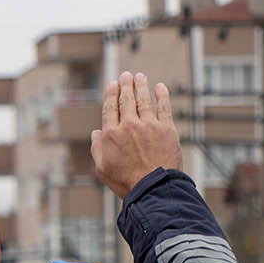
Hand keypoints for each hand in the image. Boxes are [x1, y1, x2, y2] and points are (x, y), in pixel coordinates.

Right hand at [91, 71, 181, 198]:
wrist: (152, 187)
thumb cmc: (125, 181)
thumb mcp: (102, 168)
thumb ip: (97, 148)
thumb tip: (97, 133)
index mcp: (111, 134)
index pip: (110, 108)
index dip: (111, 94)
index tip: (113, 84)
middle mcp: (129, 126)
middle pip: (126, 100)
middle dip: (126, 85)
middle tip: (127, 75)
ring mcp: (149, 125)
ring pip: (144, 100)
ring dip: (141, 85)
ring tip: (140, 76)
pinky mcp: (166, 128)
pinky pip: (164, 107)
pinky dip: (162, 95)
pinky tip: (160, 87)